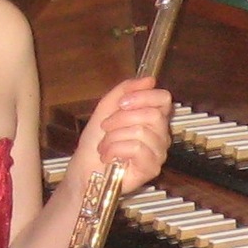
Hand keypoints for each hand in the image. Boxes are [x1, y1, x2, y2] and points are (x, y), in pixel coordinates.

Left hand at [76, 80, 170, 198]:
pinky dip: (116, 149)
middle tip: (106, 127)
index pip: (163, 99)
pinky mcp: (152, 168)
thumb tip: (149, 79)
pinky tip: (108, 157)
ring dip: (114, 137)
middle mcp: (161, 134)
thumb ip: (126, 90)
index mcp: (153, 118)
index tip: (121, 103)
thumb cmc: (96, 141)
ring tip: (104, 146)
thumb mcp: (107, 108)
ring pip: (141, 131)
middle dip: (121, 118)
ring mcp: (158, 152)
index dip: (142, 97)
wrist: (84, 168)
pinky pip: (137, 148)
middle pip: (152, 114)